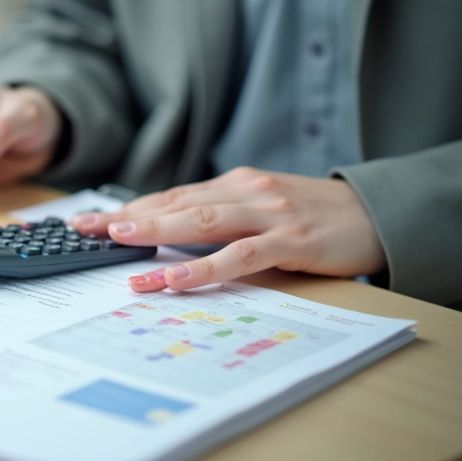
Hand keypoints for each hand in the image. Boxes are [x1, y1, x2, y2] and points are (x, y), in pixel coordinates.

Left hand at [72, 167, 386, 291]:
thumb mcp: (262, 209)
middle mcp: (245, 191)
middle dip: (127, 216)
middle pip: (174, 204)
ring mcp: (268, 214)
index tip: (90, 221)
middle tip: (84, 229)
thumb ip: (222, 219)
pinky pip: (239, 256)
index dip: (129, 208)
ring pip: (200, 223)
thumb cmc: (314, 216)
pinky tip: (173, 276)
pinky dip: (203, 267)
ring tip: (117, 243)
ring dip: (155, 232)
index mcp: (235, 184)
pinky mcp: (290, 241)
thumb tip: (170, 237)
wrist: (377, 213)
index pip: (171, 196)